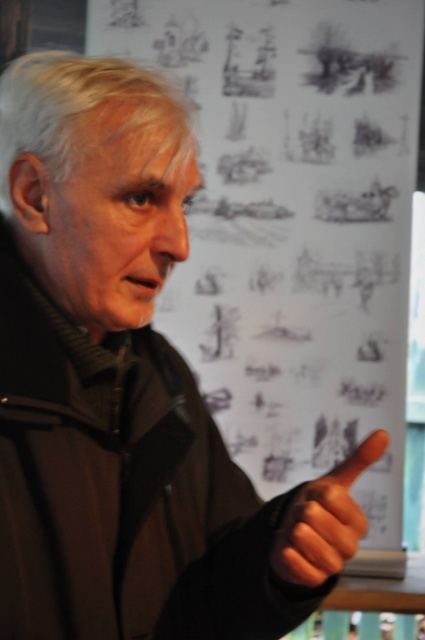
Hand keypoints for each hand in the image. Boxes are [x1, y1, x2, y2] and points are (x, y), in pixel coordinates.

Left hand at [269, 429, 389, 586]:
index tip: (317, 499)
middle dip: (300, 510)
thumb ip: (359, 460)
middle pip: (313, 515)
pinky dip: (285, 551)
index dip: (316, 493)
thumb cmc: (318, 508)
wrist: (295, 537)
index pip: (331, 496)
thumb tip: (384, 433)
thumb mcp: (334, 482)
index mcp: (358, 522)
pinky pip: (294, 561)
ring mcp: (333, 565)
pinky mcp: (314, 580)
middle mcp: (350, 546)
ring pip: (302, 537)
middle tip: (304, 517)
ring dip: (291, 529)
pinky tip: (288, 548)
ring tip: (297, 532)